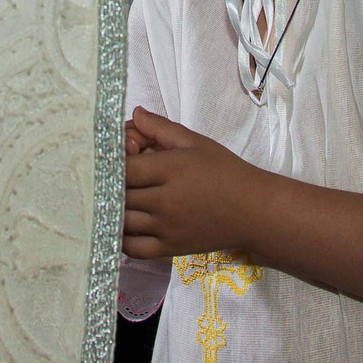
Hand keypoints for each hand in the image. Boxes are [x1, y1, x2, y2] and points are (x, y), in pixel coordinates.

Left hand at [122, 106, 260, 258]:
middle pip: (119, 194)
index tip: (113, 157)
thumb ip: (161, 128)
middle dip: (109, 184)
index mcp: (172, 170)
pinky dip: (121, 238)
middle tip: (111, 176)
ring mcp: (167, 228)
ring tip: (113, 198)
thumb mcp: (195, 142)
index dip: (112, 162)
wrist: (252, 210)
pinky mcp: (170, 248)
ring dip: (112, 209)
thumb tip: (136, 114)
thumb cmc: (224, 171)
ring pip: (122, 221)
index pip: (125, 169)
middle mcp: (166, 201)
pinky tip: (122, 224)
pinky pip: (133, 249)